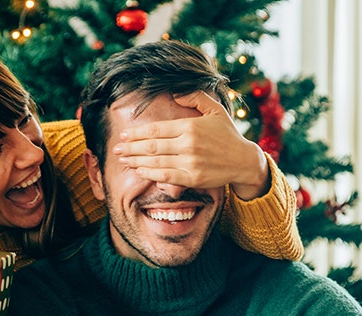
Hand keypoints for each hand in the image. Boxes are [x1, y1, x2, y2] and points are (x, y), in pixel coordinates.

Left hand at [112, 91, 269, 199]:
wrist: (244, 160)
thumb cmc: (227, 133)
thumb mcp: (215, 109)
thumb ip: (195, 97)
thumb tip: (175, 92)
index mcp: (190, 126)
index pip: (156, 129)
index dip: (137, 133)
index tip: (124, 135)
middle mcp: (188, 144)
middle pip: (151, 146)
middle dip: (131, 148)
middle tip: (117, 148)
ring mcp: (190, 163)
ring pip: (155, 162)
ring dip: (136, 161)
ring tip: (123, 160)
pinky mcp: (193, 178)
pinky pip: (165, 177)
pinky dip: (149, 174)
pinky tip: (139, 171)